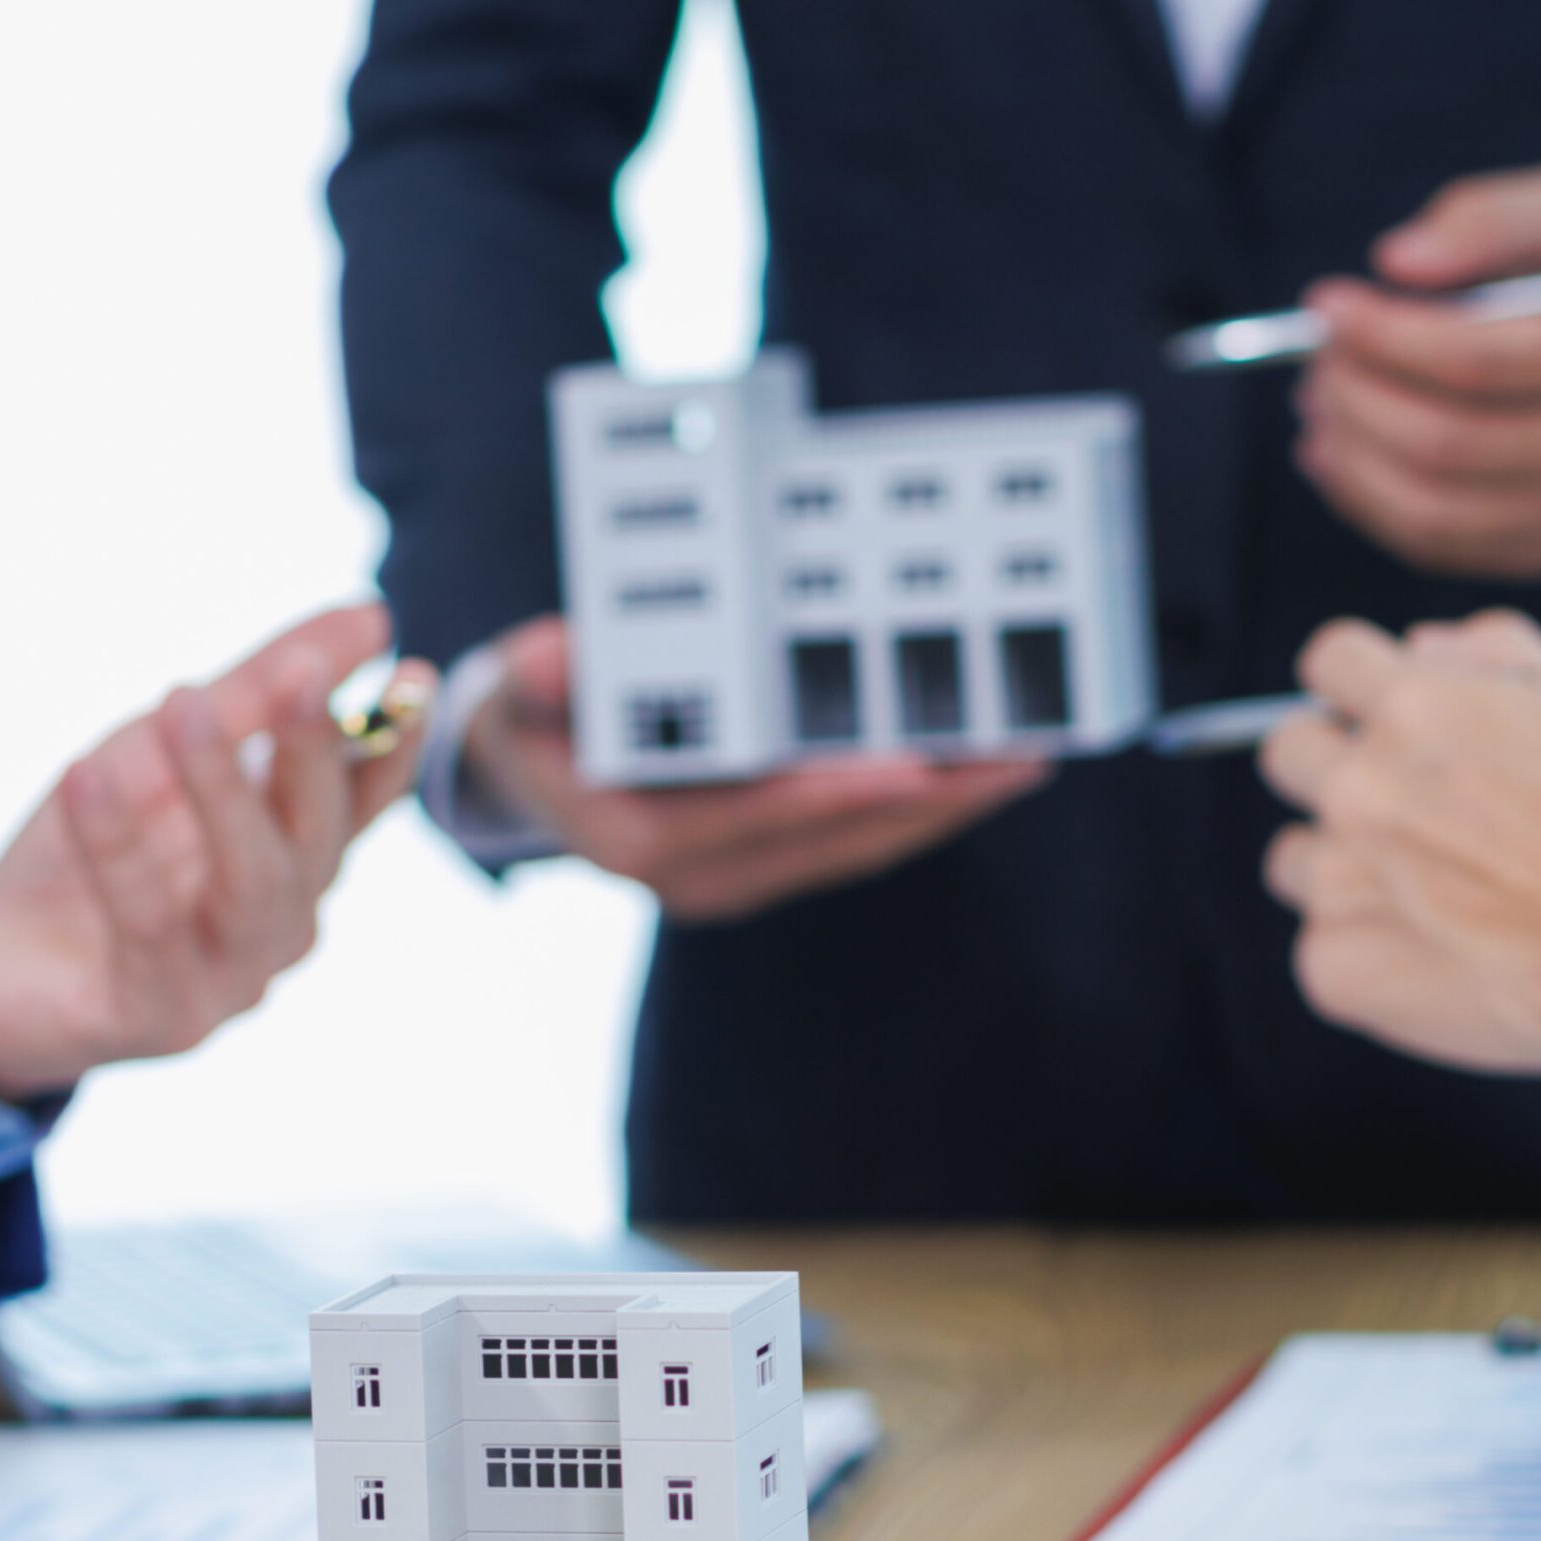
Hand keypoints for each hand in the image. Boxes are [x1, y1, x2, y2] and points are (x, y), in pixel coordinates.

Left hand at [0, 602, 425, 1099]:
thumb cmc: (94, 841)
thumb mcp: (167, 742)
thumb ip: (260, 685)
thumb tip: (370, 615)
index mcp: (295, 856)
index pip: (363, 799)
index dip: (394, 743)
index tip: (414, 674)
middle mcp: (281, 921)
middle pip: (316, 839)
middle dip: (311, 753)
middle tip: (300, 674)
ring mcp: (230, 977)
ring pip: (250, 884)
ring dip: (219, 788)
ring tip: (181, 700)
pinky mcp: (160, 1015)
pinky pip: (146, 924)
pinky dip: (116, 846)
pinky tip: (86, 774)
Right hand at [462, 616, 1052, 921]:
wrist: (525, 775)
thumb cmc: (531, 718)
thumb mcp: (518, 687)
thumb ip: (539, 672)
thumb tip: (541, 659)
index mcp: (636, 842)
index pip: (752, 818)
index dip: (835, 793)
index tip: (911, 764)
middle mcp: (695, 879)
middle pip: (833, 841)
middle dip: (931, 802)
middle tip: (1017, 756)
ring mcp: (737, 881)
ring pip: (859, 849)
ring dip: (944, 811)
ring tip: (1022, 760)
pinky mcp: (767, 869)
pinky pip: (856, 844)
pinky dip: (917, 810)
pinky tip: (972, 775)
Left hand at [1259, 611, 1540, 1072]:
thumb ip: (1494, 651)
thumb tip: (1418, 645)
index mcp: (1412, 708)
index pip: (1327, 661)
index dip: (1356, 684)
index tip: (1379, 713)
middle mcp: (1359, 785)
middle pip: (1287, 751)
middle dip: (1334, 767)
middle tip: (1407, 810)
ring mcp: (1338, 877)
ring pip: (1293, 856)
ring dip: (1344, 866)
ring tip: (1433, 895)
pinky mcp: (1334, 962)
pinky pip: (1321, 944)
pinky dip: (1368, 951)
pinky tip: (1438, 957)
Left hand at [1296, 165, 1540, 579]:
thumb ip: (1486, 217)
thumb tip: (1394, 261)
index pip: (1479, 359)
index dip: (1385, 336)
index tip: (1325, 308)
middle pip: (1443, 443)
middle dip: (1356, 396)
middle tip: (1317, 358)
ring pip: (1428, 509)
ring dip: (1349, 456)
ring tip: (1321, 403)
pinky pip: (1436, 544)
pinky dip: (1366, 500)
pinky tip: (1341, 452)